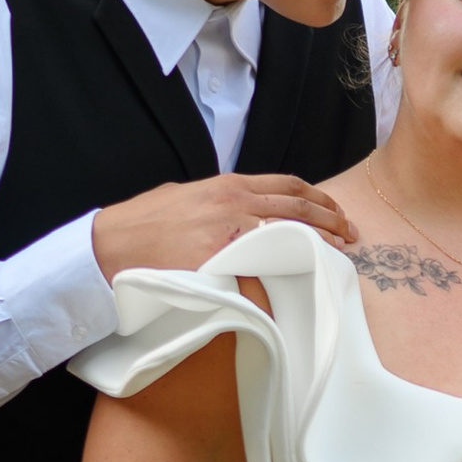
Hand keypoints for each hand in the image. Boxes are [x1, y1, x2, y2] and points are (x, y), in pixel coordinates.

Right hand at [92, 175, 354, 280]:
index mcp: (226, 185)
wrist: (109, 246)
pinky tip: (304, 277)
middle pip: (297, 207)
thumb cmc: (141, 223)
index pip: (286, 185)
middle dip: (330, 220)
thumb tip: (239, 212)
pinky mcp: (218, 259)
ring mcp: (227, 231)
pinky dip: (286, 270)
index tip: (336, 210)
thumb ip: (217, 202)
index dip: (318, 198)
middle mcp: (233, 202)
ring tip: (340, 254)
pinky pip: (262, 264)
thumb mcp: (185, 196)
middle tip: (351, 234)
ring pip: (288, 233)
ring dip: (319, 244)